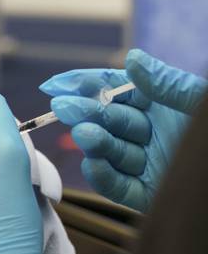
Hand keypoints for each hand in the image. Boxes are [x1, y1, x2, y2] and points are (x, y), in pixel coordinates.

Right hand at [39, 48, 206, 211]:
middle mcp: (154, 132)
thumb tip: (131, 58)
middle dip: (87, 113)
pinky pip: (121, 188)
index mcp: (164, 104)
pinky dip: (105, 179)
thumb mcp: (201, 103)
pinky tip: (95, 166)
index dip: (88, 85)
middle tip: (65, 108)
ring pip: (113, 152)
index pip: (118, 89)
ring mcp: (151, 164)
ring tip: (85, 135)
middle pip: (111, 120)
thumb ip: (167, 83)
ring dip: (95, 143)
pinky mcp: (152, 195)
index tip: (60, 85)